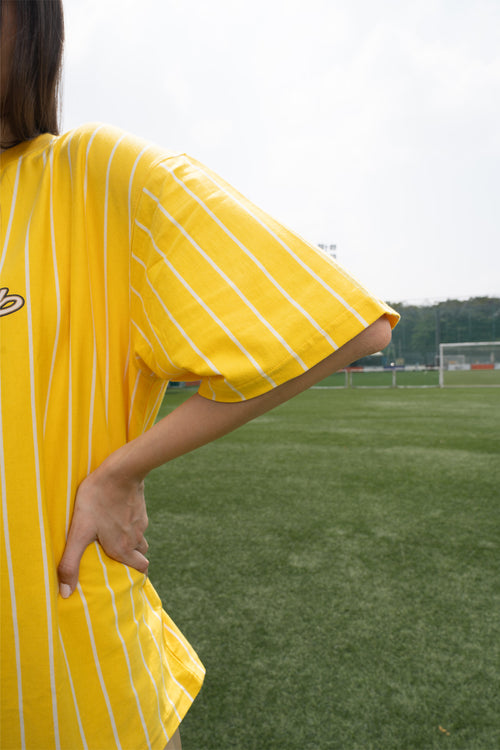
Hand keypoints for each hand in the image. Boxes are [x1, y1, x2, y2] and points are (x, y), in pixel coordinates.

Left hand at [57, 460, 148, 598]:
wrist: (120, 471)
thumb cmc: (97, 500)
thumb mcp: (79, 532)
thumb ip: (71, 563)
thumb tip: (65, 594)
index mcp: (123, 549)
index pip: (140, 569)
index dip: (135, 574)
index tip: (124, 575)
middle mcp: (135, 538)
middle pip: (141, 555)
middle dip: (132, 559)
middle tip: (116, 557)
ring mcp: (140, 521)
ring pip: (139, 537)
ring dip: (131, 540)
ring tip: (114, 536)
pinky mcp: (140, 507)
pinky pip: (137, 520)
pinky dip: (129, 522)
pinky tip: (116, 514)